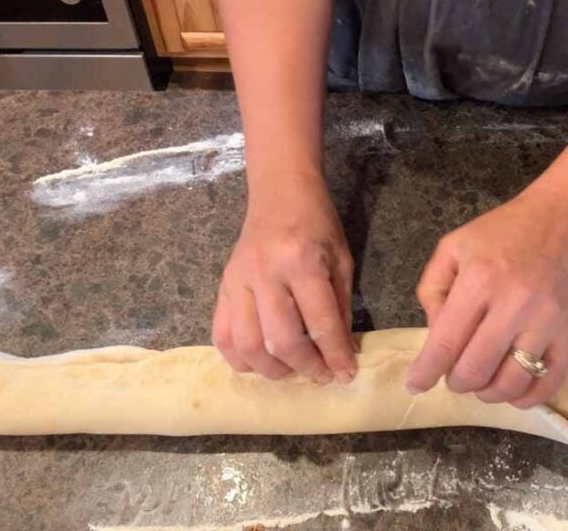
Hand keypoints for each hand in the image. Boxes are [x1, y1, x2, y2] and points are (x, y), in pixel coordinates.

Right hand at [212, 172, 355, 383]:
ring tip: (292, 371)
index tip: (346, 374)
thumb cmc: (317, 224)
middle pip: (280, 340)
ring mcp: (237, 281)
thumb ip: (340, 308)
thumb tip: (341, 353)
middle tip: (321, 375)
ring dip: (271, 370)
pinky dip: (239, 358)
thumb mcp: (341, 260)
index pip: (320, 322)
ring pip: (247, 344)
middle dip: (304, 367)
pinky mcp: (222, 287)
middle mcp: (265, 273)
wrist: (279, 192)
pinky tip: (260, 362)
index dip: (335, 355)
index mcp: (302, 262)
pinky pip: (221, 335)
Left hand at [406, 186, 567, 407]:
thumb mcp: (452, 246)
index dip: (426, 372)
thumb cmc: (502, 232)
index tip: (414, 385)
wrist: (564, 220)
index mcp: (479, 280)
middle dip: (456, 382)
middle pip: (476, 370)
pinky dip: (525, 398)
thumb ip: (432, 290)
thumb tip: (435, 339)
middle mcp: (514, 305)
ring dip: (487, 393)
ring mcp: (547, 323)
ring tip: (481, 381)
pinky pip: (549, 384)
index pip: (446, 343)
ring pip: (511, 384)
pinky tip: (510, 389)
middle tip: (454, 374)